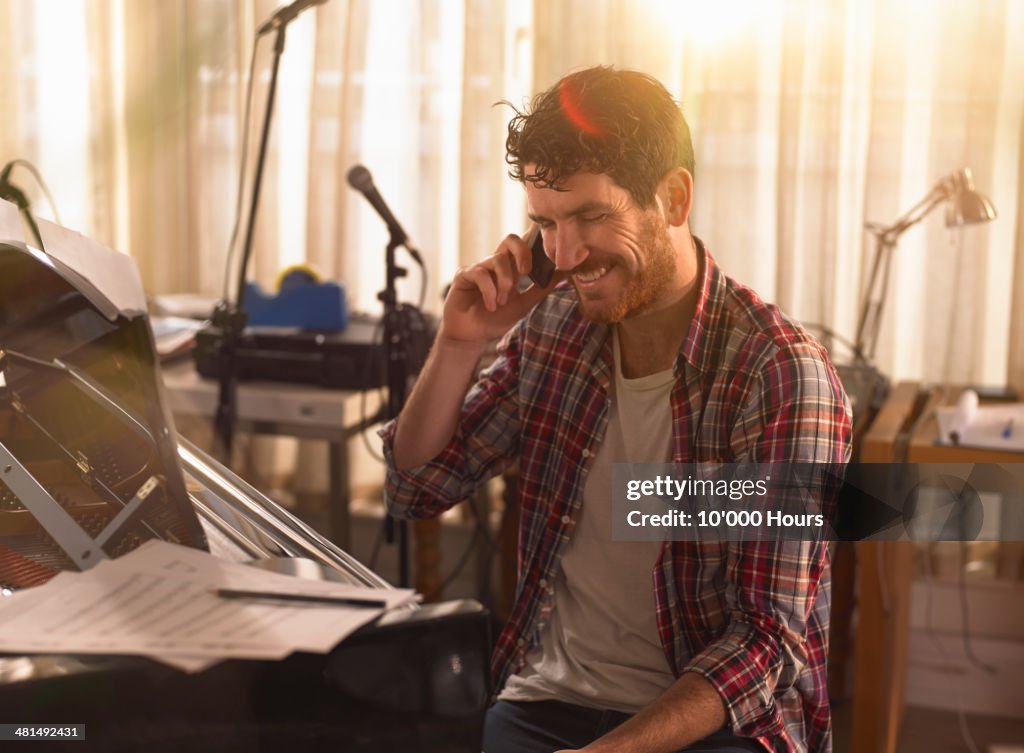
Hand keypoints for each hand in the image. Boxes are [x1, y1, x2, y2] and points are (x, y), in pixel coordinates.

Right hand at [440, 229, 560, 345]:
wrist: (472, 336)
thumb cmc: (495, 319)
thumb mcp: (524, 304)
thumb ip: (542, 289)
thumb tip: (565, 272)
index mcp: (511, 269)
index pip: (524, 245)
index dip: (534, 238)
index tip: (547, 242)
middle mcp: (495, 264)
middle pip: (510, 239)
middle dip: (522, 252)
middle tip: (527, 271)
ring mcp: (479, 267)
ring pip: (497, 259)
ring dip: (504, 282)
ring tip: (501, 302)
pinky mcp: (464, 274)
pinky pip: (480, 273)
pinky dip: (489, 290)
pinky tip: (490, 306)